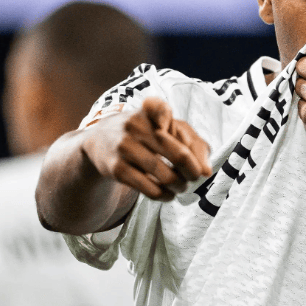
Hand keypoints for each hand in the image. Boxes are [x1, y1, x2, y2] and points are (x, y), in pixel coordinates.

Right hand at [81, 97, 210, 201]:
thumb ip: (193, 141)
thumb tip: (206, 171)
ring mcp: (124, 147)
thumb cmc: (144, 133)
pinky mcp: (116, 169)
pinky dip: (165, 195)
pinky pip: (150, 189)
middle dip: (193, 172)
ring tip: (182, 186)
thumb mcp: (165, 126)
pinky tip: (168, 194)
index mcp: (150, 110)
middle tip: (195, 177)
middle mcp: (136, 125)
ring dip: (180, 186)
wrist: (99, 141)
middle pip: (179, 155)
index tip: (190, 143)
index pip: (165, 110)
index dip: (181, 128)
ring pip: (166, 176)